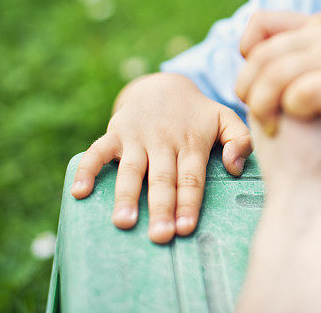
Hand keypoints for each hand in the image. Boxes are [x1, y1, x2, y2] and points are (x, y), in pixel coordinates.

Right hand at [70, 73, 251, 242]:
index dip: (188, 203)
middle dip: (161, 208)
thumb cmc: (198, 114)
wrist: (162, 86)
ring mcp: (138, 137)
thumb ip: (241, 140)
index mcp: (192, 143)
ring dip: (126, 196)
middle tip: (160, 235)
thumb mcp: (226, 119)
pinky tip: (79, 193)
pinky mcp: (116, 133)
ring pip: (132, 169)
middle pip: (162, 179)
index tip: (186, 228)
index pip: (191, 177)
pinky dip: (87, 170)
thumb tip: (235, 168)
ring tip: (123, 222)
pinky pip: (97, 151)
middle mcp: (164, 141)